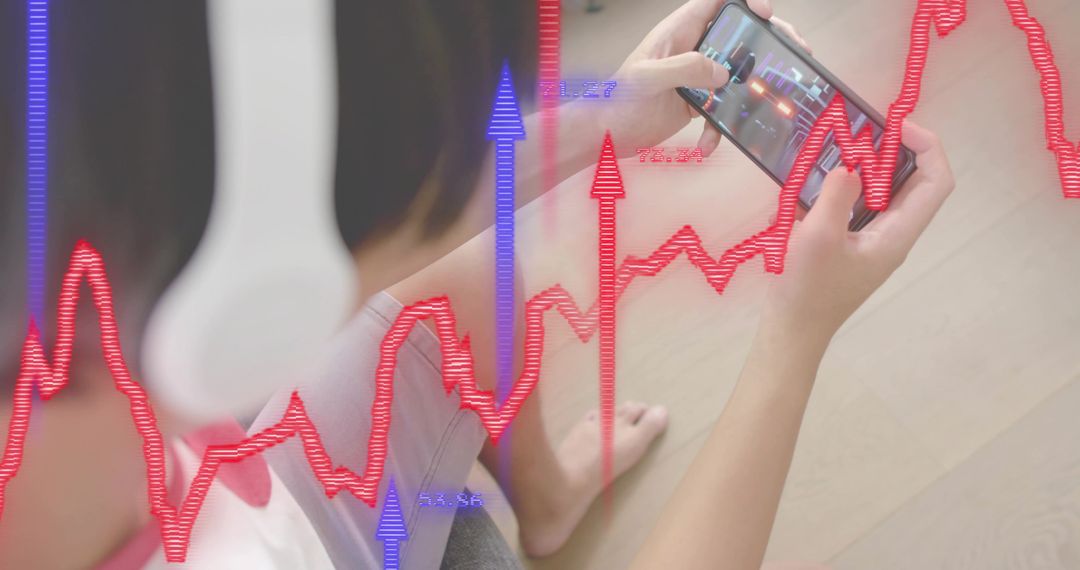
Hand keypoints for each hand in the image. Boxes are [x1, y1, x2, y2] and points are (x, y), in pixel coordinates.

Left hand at [593, 0, 809, 157]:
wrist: (604, 134)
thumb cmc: (616, 100)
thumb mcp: (647, 78)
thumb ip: (684, 69)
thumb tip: (723, 73)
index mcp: (680, 31)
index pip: (718, 1)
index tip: (765, 12)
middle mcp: (693, 49)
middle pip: (740, 34)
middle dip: (770, 40)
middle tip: (797, 50)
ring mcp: (697, 76)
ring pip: (738, 72)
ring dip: (756, 86)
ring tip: (778, 96)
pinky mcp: (697, 103)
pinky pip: (721, 110)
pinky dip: (719, 128)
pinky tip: (706, 145)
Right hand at [763, 121, 954, 341]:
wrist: (791, 331)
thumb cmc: (807, 289)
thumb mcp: (816, 238)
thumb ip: (835, 196)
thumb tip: (850, 166)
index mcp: (896, 235)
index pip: (936, 182)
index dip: (926, 146)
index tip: (893, 126)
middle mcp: (892, 235)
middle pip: (913, 182)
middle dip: (892, 151)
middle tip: (859, 132)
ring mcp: (872, 241)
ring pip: (884, 192)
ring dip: (865, 167)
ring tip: (836, 150)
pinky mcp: (850, 245)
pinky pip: (858, 206)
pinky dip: (843, 188)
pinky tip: (813, 183)